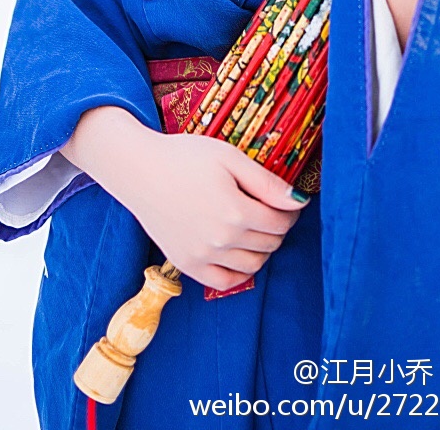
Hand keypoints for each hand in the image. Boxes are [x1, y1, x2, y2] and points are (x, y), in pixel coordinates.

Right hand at [128, 134, 307, 289]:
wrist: (140, 170)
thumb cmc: (186, 156)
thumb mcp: (230, 158)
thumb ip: (267, 183)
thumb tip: (299, 201)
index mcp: (235, 211)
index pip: (281, 223)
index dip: (290, 212)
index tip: (287, 201)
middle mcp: (220, 240)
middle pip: (269, 244)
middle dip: (277, 228)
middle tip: (271, 210)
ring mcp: (202, 256)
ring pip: (252, 265)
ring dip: (262, 249)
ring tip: (254, 227)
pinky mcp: (187, 265)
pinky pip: (224, 283)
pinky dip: (240, 272)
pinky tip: (239, 252)